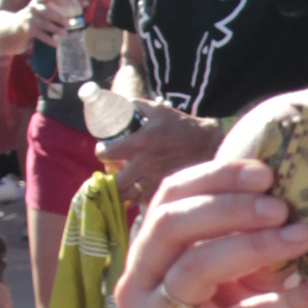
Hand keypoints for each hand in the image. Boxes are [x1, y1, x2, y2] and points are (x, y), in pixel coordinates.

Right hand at [27, 0, 82, 44]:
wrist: (15, 26)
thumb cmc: (34, 16)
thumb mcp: (39, 8)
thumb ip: (51, 8)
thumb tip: (72, 18)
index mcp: (37, 0)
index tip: (64, 3)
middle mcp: (32, 8)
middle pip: (46, 11)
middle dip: (58, 17)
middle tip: (68, 23)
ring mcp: (29, 19)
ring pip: (44, 24)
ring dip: (55, 29)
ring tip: (65, 33)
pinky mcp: (28, 30)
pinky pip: (40, 35)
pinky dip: (49, 40)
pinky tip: (56, 43)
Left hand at [102, 103, 221, 210]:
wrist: (206, 143)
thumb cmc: (180, 125)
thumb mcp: (157, 109)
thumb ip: (135, 106)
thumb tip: (118, 106)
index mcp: (140, 142)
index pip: (108, 153)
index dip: (101, 152)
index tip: (103, 151)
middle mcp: (145, 163)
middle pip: (116, 183)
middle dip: (108, 179)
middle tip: (110, 173)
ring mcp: (155, 179)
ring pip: (128, 196)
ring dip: (120, 192)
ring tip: (120, 185)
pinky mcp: (163, 188)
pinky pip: (143, 201)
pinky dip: (135, 199)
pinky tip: (134, 192)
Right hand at [116, 151, 307, 307]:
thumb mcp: (248, 287)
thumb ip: (258, 250)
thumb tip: (296, 206)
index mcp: (149, 259)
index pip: (169, 199)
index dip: (215, 178)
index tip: (265, 171)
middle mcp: (141, 287)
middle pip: (174, 224)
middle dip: (232, 206)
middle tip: (282, 205)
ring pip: (200, 265)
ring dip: (258, 245)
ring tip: (306, 236)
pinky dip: (288, 301)